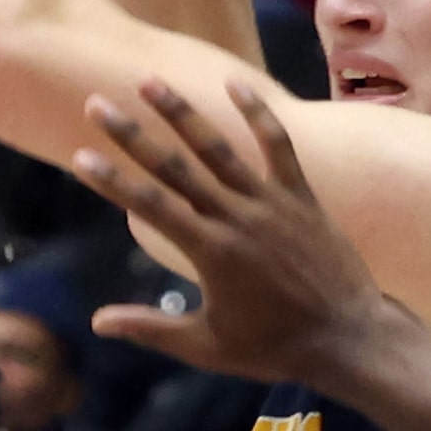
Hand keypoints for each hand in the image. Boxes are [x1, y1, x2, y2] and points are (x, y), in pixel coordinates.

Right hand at [71, 78, 389, 385]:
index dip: (112, 181)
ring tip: (150, 81)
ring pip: (219, 149)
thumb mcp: (207, 346)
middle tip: (97, 102)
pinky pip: (278, 147)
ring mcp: (271, 203)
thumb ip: (151, 329)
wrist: (349, 340)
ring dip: (182, 113)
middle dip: (132, 134)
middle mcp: (237, 218)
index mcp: (210, 252)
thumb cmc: (275, 349)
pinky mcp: (301, 198)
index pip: (149, 207)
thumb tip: (98, 322)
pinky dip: (257, 114)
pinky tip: (233, 83)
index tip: (80, 156)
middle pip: (175, 167)